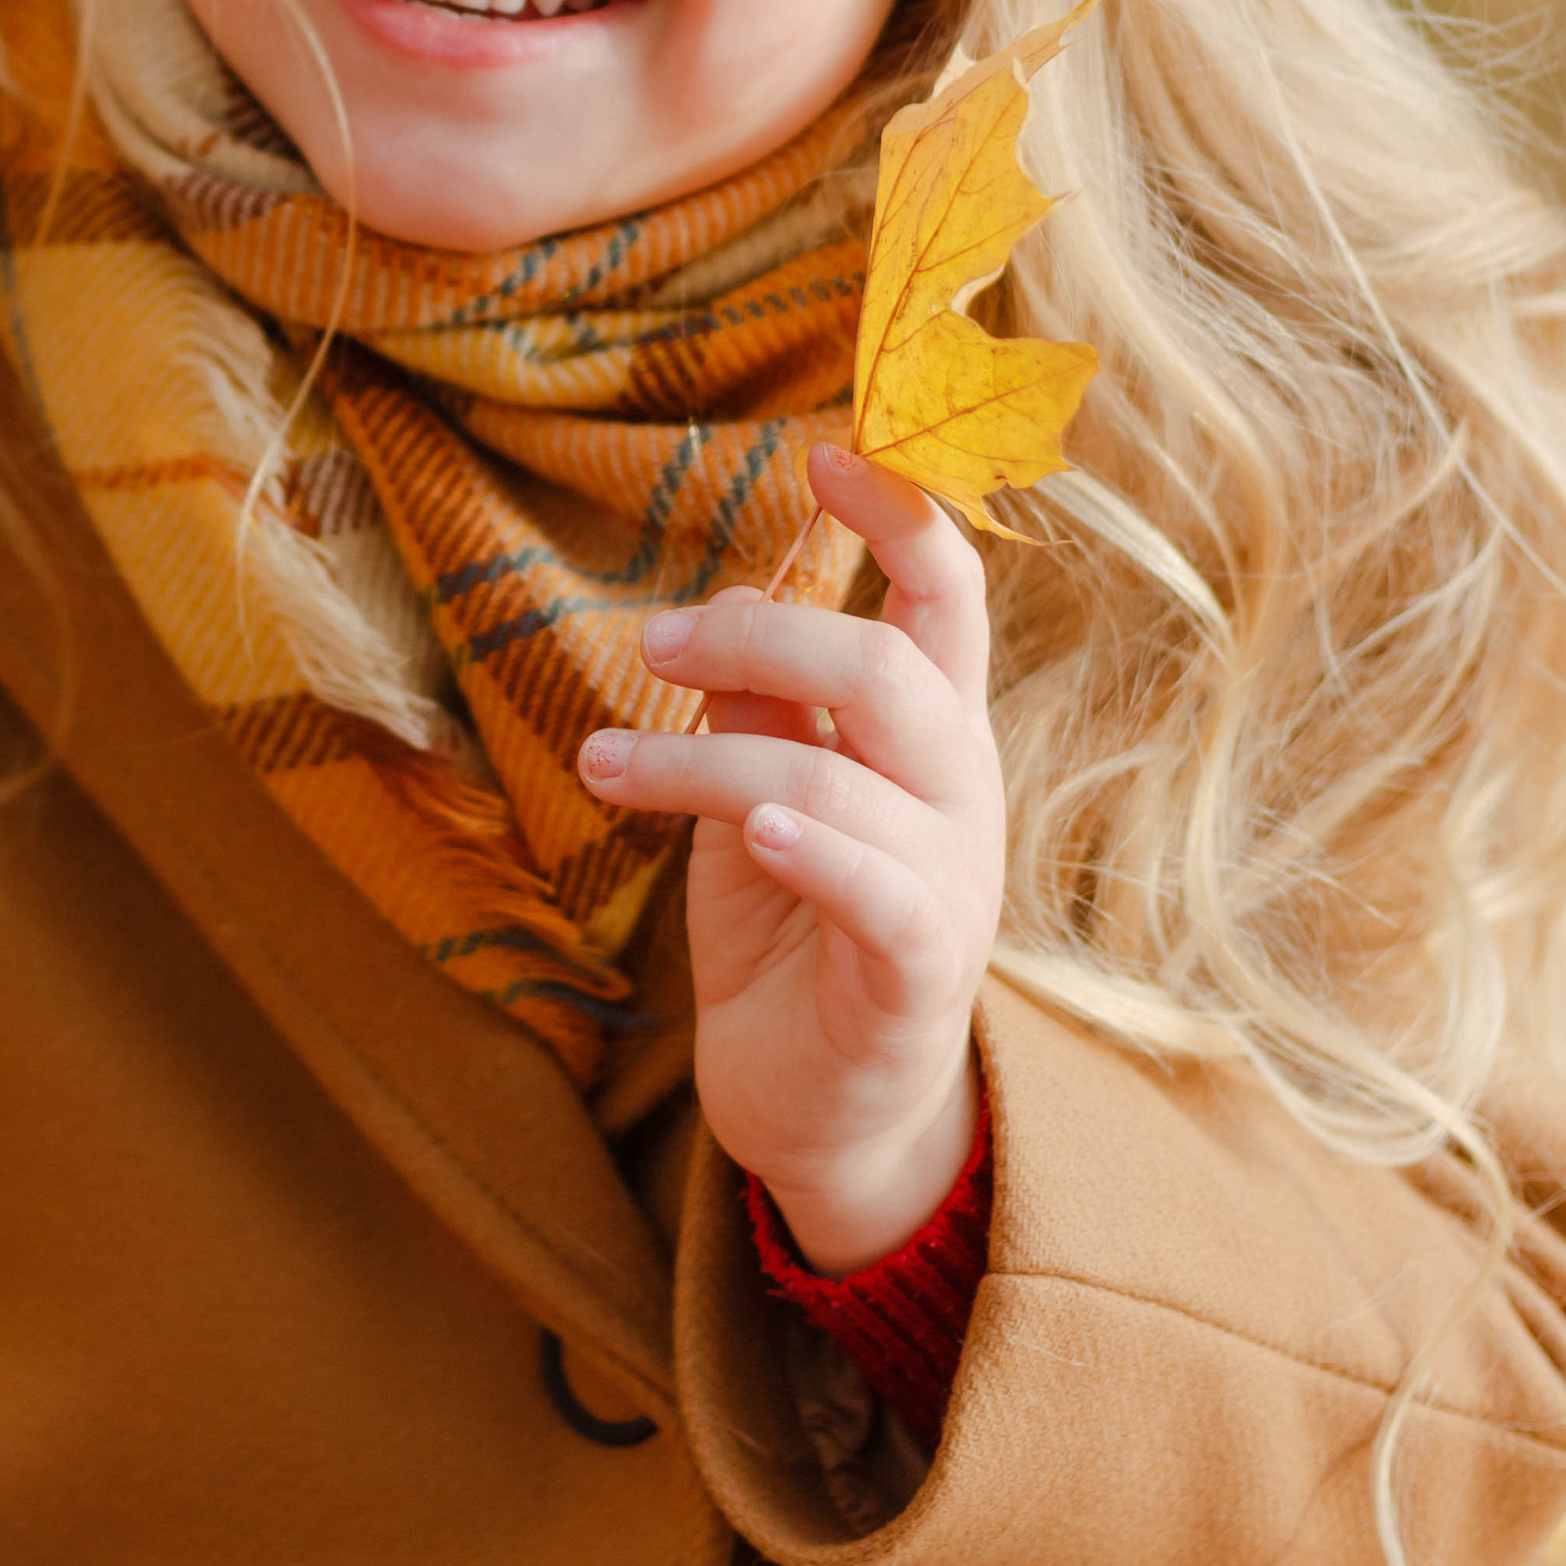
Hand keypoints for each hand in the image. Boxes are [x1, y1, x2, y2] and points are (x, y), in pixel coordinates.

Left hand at [578, 441, 1002, 1271]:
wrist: (825, 1112)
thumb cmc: (793, 934)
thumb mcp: (757, 799)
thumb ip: (761, 707)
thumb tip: (732, 602)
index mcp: (931, 736)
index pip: (948, 598)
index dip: (901, 515)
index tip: (826, 453)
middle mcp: (959, 796)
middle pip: (892, 665)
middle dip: (767, 632)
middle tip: (654, 638)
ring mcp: (949, 885)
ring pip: (840, 774)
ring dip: (705, 754)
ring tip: (605, 759)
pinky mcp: (917, 974)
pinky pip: (883, 893)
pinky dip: (813, 847)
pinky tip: (749, 832)